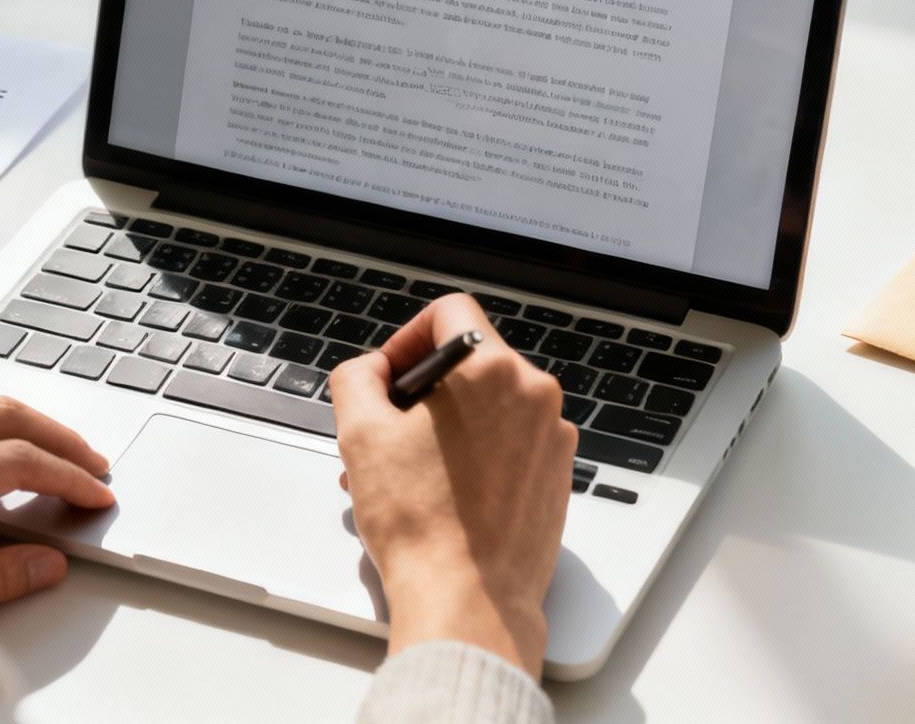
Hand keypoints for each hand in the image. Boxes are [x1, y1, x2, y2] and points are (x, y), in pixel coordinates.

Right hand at [329, 294, 576, 677]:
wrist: (469, 601)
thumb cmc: (421, 524)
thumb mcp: (361, 434)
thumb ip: (357, 377)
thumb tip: (371, 370)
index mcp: (490, 370)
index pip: (449, 313)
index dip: (408, 337)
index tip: (391, 376)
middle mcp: (534, 394)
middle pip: (468, 365)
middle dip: (420, 395)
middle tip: (386, 435)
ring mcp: (553, 436)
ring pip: (489, 408)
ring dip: (444, 429)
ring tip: (404, 474)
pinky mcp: (557, 474)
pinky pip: (511, 443)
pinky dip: (476, 456)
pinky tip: (441, 494)